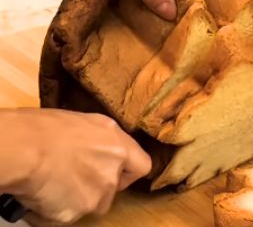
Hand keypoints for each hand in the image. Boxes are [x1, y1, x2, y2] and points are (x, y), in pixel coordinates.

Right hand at [0, 109, 150, 223]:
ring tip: (50, 185)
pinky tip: (38, 196)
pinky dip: (51, 211)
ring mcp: (95, 195)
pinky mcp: (74, 214)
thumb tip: (95, 149)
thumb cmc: (44, 128)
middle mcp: (112, 173)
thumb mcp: (84, 123)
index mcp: (118, 146)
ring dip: (73, 200)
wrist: (23, 149)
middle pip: (111, 190)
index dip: (127, 173)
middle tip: (69, 177)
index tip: (114, 173)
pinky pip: (64, 217)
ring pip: (89, 205)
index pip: (142, 166)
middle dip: (93, 187)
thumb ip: (100, 140)